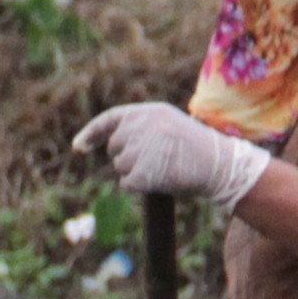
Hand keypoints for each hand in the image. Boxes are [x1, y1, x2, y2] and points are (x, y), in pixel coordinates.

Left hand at [75, 102, 272, 215]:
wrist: (219, 165)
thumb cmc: (198, 149)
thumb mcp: (170, 125)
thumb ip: (143, 128)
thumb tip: (113, 143)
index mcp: (149, 112)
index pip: (110, 120)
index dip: (90, 133)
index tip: (78, 147)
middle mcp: (141, 126)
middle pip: (114, 147)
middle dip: (126, 157)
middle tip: (155, 161)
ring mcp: (140, 149)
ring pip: (120, 166)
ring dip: (135, 172)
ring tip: (164, 168)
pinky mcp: (142, 171)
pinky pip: (127, 184)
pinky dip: (139, 187)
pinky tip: (160, 180)